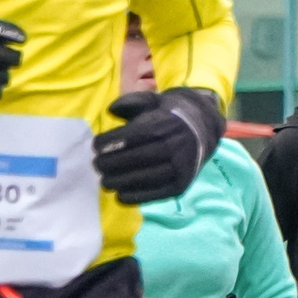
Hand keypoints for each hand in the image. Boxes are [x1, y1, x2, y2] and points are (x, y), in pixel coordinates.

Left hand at [94, 87, 222, 203]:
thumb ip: (131, 102)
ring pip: (146, 178)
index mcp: (164, 125)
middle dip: (112, 163)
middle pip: (137, 158)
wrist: (202, 129)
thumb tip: (110, 111)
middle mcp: (174, 146)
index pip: (132, 136)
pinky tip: (120, 196)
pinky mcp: (182, 185)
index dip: (110, 142)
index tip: (95, 147)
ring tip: (105, 182)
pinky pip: (157, 194)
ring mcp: (179, 168)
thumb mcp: (152, 101)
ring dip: (121, 182)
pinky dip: (136, 197)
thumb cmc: (169, 116)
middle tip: (96, 166)